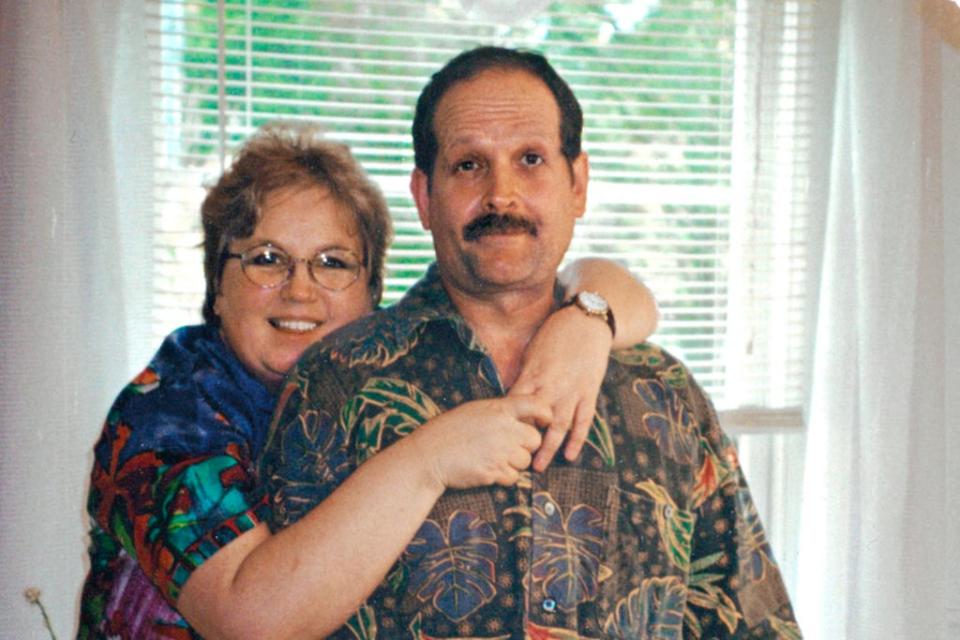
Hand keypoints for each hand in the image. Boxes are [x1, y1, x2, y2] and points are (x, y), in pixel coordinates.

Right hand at [409, 395, 547, 489]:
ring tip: (492, 458)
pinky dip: (504, 477)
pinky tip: (488, 470)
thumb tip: (521, 419)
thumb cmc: (448, 432)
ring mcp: (500, 451)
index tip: (544, 421)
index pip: (536, 405)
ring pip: (525, 461)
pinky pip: (513, 477)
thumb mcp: (474, 411)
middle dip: (526, 446)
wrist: (428, 456)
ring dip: (514, 463)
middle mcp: (504, 428)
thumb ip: (499, 413)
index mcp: (499, 408)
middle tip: (508, 448)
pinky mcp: (495, 471)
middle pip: (535, 440)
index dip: (544, 414)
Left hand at [511, 305, 611, 471]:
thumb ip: (524, 377)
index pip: (515, 405)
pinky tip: (570, 455)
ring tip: (538, 466)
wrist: (586, 322)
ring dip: (548, 448)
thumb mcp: (532, 353)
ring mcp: (572, 392)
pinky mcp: (589, 393)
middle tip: (513, 461)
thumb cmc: (555, 335)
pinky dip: (577, 439)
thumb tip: (511, 399)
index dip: (506, 423)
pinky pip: (583, 421)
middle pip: (534, 420)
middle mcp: (552, 387)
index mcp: (533, 376)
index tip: (496, 439)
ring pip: (558, 426)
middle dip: (523, 441)